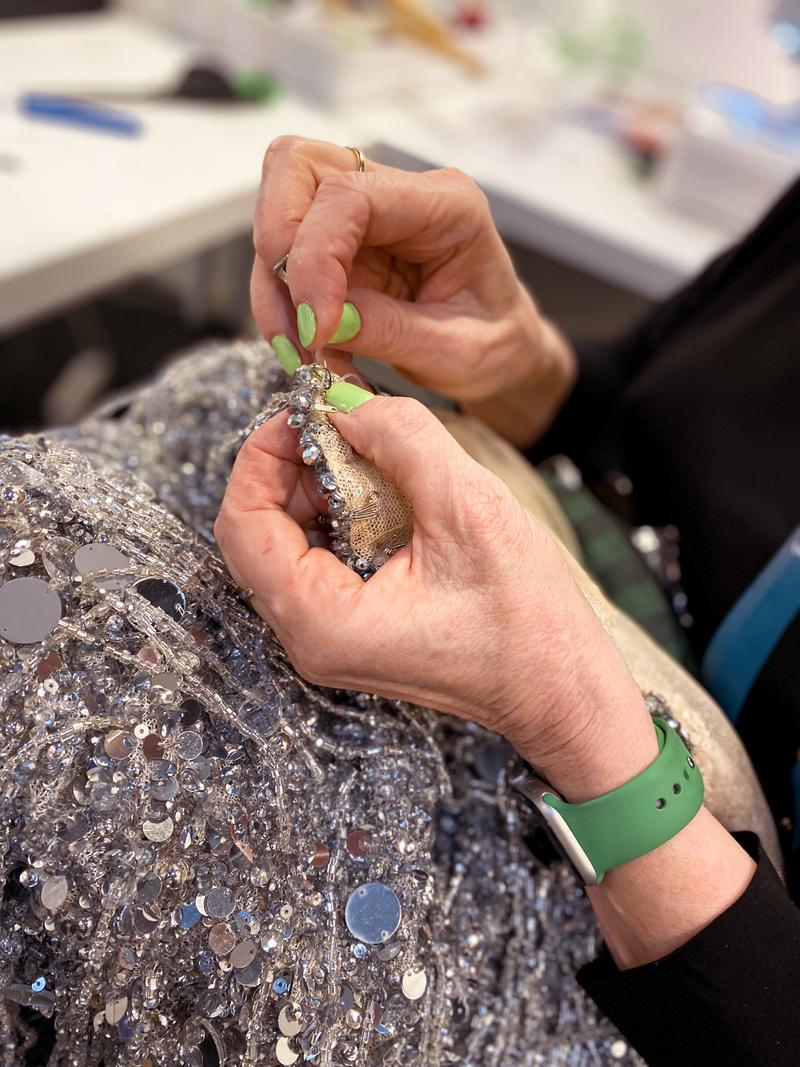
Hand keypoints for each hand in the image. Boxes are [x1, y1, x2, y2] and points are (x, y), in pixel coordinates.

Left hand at [216, 392, 755, 971]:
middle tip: (334, 423)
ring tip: (362, 450)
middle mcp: (310, 637)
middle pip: (255, 533)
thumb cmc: (528, 622)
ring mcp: (329, 637)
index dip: (259, 456)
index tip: (300, 413)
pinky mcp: (353, 628)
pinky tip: (377, 488)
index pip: (242, 526)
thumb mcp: (469, 509)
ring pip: (284, 543)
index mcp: (322, 621)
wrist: (562, 692)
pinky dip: (336, 513)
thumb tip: (350, 402)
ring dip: (312, 487)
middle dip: (286, 467)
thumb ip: (403, 441)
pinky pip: (317, 559)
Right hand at [251, 136, 575, 442]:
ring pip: (279, 209)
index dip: (317, 256)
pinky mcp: (339, 245)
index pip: (352, 195)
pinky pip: (283, 257)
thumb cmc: (495, 343)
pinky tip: (309, 347)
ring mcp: (362, 214)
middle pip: (298, 168)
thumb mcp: (458, 352)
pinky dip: (281, 303)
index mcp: (445, 203)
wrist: (502, 352)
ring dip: (274, 284)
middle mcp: (397, 193)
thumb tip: (322, 324)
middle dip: (279, 247)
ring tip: (303, 351)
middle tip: (297, 324)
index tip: (317, 328)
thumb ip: (391, 331)